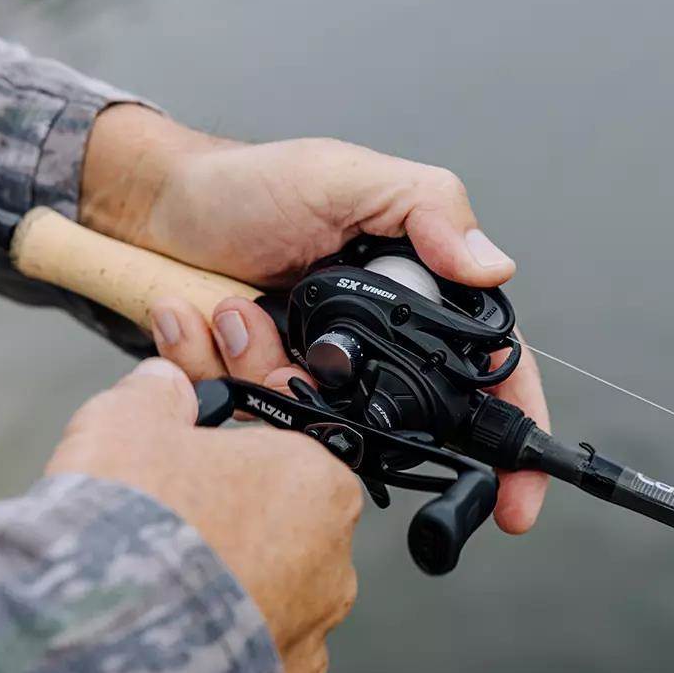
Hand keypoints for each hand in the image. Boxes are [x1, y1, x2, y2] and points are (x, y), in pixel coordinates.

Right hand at [47, 358, 360, 672]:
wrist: (97, 636)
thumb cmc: (128, 525)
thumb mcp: (129, 418)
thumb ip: (158, 391)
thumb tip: (163, 385)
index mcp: (316, 480)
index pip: (282, 446)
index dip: (228, 443)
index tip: (190, 449)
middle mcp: (331, 557)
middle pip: (280, 519)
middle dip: (230, 510)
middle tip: (170, 512)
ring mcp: (310, 627)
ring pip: (271, 587)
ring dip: (228, 576)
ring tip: (164, 573)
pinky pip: (255, 647)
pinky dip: (223, 635)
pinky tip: (179, 621)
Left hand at [81, 105, 550, 532]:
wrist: (156, 206)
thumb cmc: (251, 184)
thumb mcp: (348, 177)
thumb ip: (428, 208)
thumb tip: (496, 267)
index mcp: (419, 290)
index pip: (488, 366)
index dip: (513, 428)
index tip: (517, 495)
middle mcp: (377, 341)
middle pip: (404, 417)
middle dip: (359, 416)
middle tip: (304, 384)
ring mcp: (319, 371)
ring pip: (321, 426)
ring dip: (268, 375)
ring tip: (235, 311)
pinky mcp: (263, 388)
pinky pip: (255, 415)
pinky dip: (218, 372)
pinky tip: (196, 319)